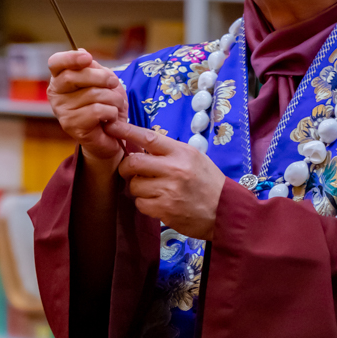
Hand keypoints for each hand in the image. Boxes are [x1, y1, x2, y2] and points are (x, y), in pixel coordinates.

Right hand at [47, 49, 127, 165]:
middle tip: (114, 83)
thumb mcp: (103, 81)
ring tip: (114, 106)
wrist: (111, 136)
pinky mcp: (71, 126)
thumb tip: (81, 51)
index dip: (70, 58)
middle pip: (74, 76)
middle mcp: (56, 94)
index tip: (88, 58)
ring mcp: (61, 111)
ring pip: (92, 94)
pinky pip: (98, 110)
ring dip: (113, 99)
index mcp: (60, 79)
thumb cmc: (106, 105)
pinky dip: (111, 113)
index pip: (56, 62)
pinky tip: (110, 119)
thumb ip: (92, 67)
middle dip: (102, 77)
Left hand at [108, 120, 225, 240]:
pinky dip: (145, 204)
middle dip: (125, 168)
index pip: (148, 137)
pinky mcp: (165, 210)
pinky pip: (140, 203)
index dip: (126, 131)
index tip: (111, 126)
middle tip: (130, 171)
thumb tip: (139, 146)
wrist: (225, 211)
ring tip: (153, 190)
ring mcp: (169, 190)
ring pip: (134, 185)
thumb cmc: (207, 183)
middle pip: (133, 162)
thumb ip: (169, 152)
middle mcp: (174, 169)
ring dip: (138, 188)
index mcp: (182, 152)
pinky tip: (158, 203)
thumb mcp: (194, 158)